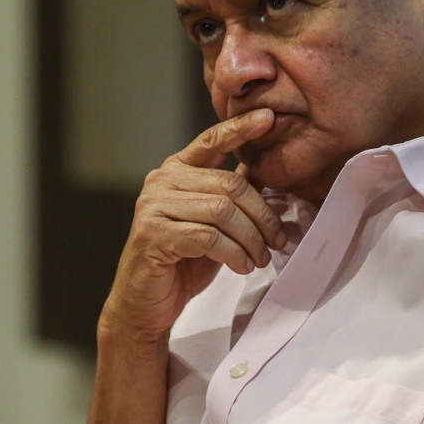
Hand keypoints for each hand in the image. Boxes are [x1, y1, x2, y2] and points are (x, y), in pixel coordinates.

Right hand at [100, 108, 286, 344]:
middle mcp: (161, 181)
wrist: (145, 306)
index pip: (213, 140)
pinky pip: (208, 237)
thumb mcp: (214, 223)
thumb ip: (232, 196)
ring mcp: (153, 206)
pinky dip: (234, 253)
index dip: (241, 128)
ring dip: (251, 239)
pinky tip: (242, 266)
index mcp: (177, 170)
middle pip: (230, 184)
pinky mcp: (153, 235)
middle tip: (279, 240)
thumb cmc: (183, 262)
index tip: (270, 117)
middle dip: (263, 215)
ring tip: (261, 258)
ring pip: (222, 211)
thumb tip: (269, 177)